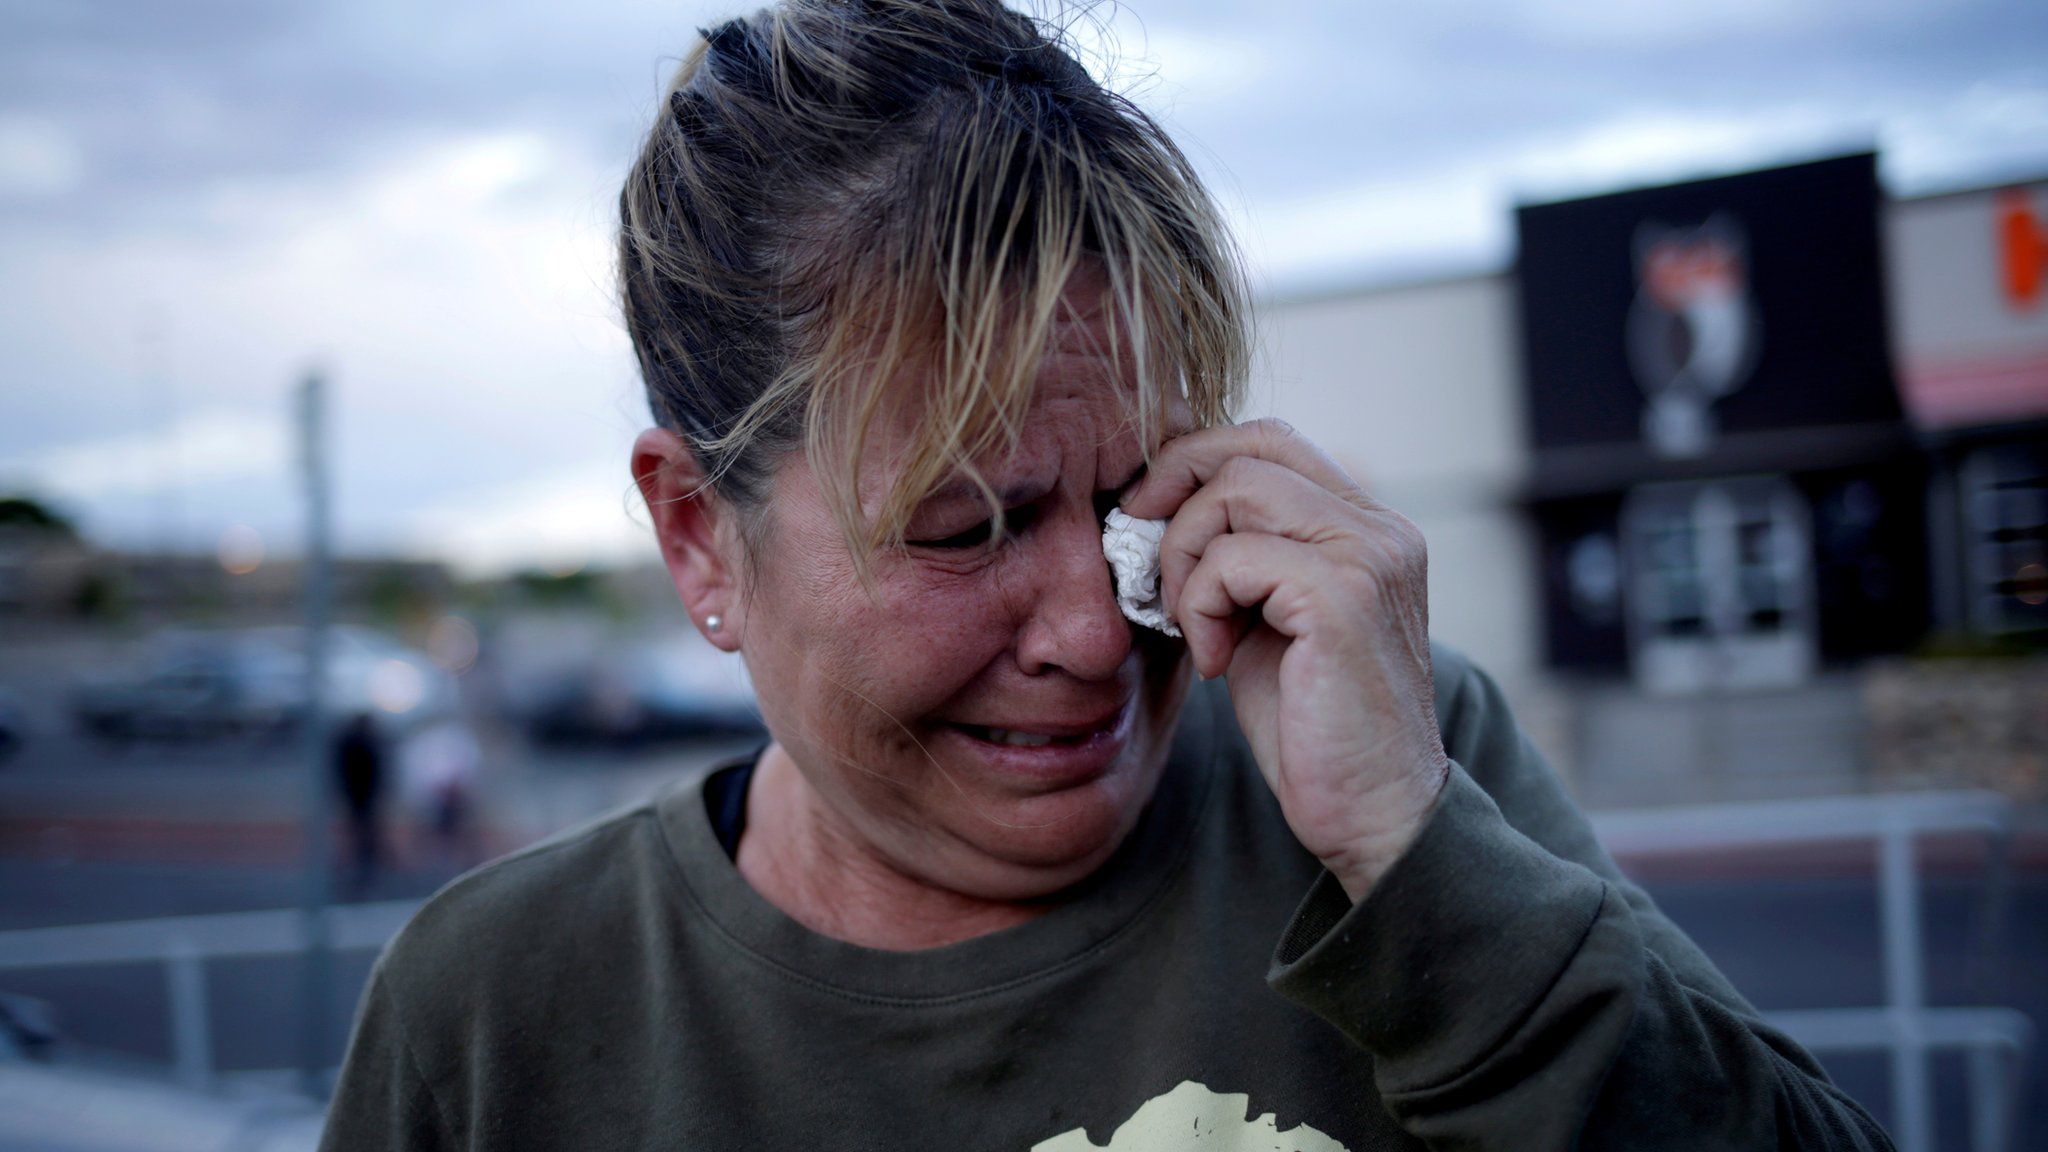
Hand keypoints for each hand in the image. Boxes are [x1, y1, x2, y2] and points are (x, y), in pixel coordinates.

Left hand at [1119, 419, 1449, 900]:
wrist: (1373, 815)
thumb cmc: (1311, 728)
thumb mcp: (1267, 621)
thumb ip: (1240, 557)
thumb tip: (1158, 507)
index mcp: (1369, 526)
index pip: (1269, 440)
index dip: (1193, 462)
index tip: (1145, 516)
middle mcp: (1381, 527)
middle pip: (1247, 449)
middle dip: (1173, 496)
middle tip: (1147, 568)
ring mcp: (1369, 556)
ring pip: (1233, 491)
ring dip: (1184, 558)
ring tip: (1193, 626)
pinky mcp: (1344, 597)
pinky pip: (1232, 557)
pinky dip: (1200, 605)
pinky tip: (1218, 663)